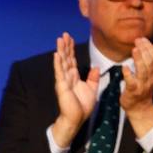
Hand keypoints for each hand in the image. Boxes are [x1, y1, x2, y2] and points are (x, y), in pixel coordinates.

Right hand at [51, 32, 97, 147]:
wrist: (77, 118)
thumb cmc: (82, 105)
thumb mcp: (92, 89)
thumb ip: (93, 78)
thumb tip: (96, 67)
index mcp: (74, 77)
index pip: (72, 60)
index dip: (71, 49)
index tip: (70, 38)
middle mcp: (67, 76)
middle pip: (66, 58)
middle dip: (65, 46)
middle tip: (64, 34)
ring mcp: (63, 80)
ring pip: (62, 62)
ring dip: (61, 50)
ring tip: (60, 39)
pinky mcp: (62, 86)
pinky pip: (60, 72)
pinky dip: (58, 63)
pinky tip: (56, 54)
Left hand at [121, 37, 152, 137]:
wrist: (140, 109)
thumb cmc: (143, 90)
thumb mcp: (150, 75)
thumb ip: (152, 61)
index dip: (151, 49)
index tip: (145, 39)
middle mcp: (150, 79)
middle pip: (150, 63)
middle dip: (145, 51)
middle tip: (139, 40)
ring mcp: (142, 85)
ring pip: (143, 71)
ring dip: (139, 59)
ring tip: (135, 49)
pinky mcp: (133, 91)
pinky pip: (131, 82)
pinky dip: (128, 74)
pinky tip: (125, 67)